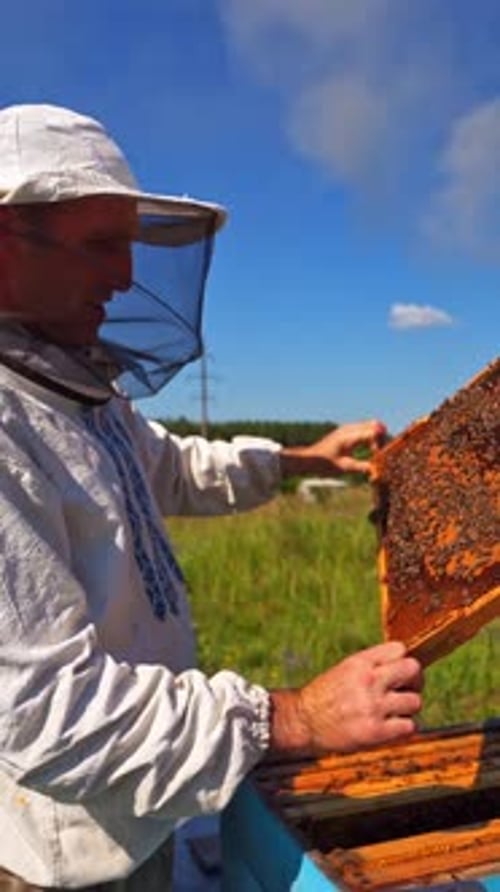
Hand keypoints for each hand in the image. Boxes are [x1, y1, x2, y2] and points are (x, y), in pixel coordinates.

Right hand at [269, 641, 422, 755]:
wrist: (304, 720)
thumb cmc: (326, 695)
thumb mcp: (346, 669)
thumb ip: (373, 665)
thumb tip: (405, 664)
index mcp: (360, 662)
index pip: (400, 648)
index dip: (403, 660)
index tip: (399, 672)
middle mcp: (369, 681)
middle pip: (413, 669)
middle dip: (415, 680)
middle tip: (406, 689)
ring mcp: (374, 706)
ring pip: (415, 701)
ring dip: (408, 708)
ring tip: (394, 712)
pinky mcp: (376, 732)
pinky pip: (409, 726)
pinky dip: (404, 728)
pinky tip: (391, 727)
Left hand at [280, 419, 386, 477]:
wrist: (310, 459)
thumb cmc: (325, 464)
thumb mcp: (344, 467)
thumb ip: (362, 467)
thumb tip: (377, 469)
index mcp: (349, 436)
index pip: (374, 432)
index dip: (380, 443)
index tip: (377, 456)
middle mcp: (349, 428)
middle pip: (375, 425)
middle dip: (381, 438)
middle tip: (378, 453)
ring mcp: (348, 428)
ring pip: (371, 425)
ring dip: (376, 437)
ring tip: (374, 452)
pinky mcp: (347, 431)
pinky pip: (364, 429)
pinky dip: (370, 437)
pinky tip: (368, 449)